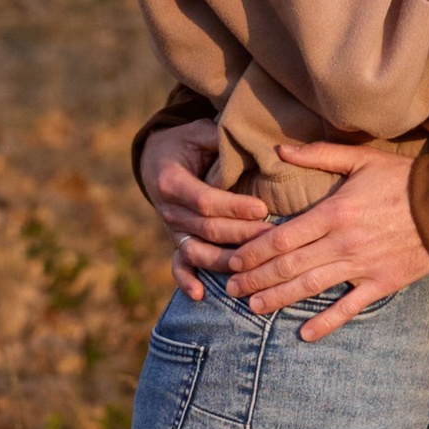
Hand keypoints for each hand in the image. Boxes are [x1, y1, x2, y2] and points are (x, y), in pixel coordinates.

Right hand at [138, 117, 268, 298]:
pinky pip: (178, 265)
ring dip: (226, 261)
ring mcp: (171, 230)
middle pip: (207, 230)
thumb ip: (221, 139)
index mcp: (171, 181)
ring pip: (197, 252)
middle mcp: (168, 210)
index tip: (263, 209)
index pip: (206, 201)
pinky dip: (186, 281)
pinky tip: (200, 295)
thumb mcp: (199, 132)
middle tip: (273, 236)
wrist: (155, 160)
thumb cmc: (186, 143)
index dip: (234, 207)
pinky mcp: (175, 242)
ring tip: (254, 264)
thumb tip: (253, 145)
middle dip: (241, 235)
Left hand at [225, 144, 428, 337]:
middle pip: (289, 266)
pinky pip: (349, 308)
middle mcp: (343, 243)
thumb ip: (318, 155)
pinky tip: (304, 333)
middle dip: (256, 279)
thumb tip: (280, 150)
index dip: (253, 252)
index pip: (282, 237)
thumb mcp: (361, 158)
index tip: (233, 260)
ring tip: (253, 308)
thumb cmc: (403, 178)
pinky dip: (326, 323)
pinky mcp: (381, 284)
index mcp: (334, 213)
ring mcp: (362, 267)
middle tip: (231, 289)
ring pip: (311, 288)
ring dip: (278, 299)